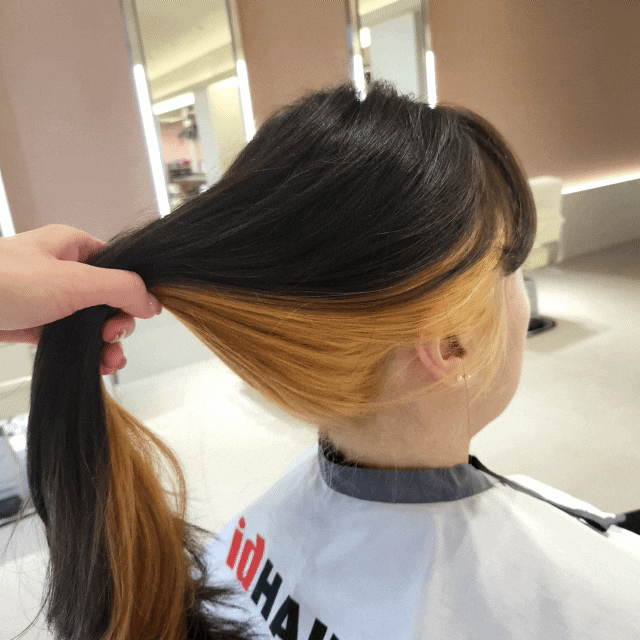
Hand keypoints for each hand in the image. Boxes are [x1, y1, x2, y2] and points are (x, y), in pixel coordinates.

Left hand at [0, 224, 161, 375]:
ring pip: (92, 322)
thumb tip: (153, 302)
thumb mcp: (74, 281)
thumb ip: (121, 288)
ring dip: (106, 344)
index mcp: (73, 247)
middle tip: (111, 339)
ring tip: (108, 362)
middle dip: (118, 324)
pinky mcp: (36, 324)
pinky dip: (86, 352)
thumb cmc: (4, 283)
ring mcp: (50, 299)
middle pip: (109, 299)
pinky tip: (96, 365)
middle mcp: (64, 270)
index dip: (131, 293)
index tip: (132, 315)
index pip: (118, 268)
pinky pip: (72, 338)